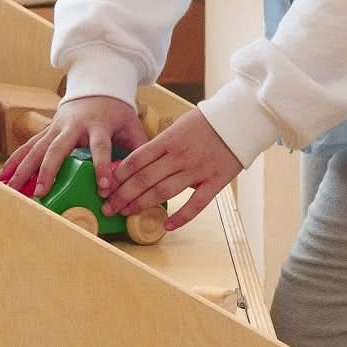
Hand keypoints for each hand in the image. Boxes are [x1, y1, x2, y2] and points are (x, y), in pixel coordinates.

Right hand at [0, 92, 143, 199]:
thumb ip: (139, 149)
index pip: (100, 147)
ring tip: (13, 189)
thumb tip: (148, 177)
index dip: (102, 167)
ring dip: (23, 169)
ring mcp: (56, 127)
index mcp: (98, 125)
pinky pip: (28, 147)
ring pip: (36, 148)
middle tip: (42, 192)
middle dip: (48, 171)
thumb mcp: (132, 126)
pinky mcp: (46, 130)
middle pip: (58, 149)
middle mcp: (73, 126)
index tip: (104, 187)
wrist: (97, 86)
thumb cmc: (117, 112)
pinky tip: (3, 178)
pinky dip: (15, 162)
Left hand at [103, 106, 240, 233]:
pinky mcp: (215, 181)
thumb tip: (134, 164)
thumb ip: (159, 146)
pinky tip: (166, 226)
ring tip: (126, 213)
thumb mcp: (177, 126)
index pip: (136, 160)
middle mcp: (180, 156)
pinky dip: (181, 217)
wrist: (240, 120)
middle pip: (144, 179)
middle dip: (122, 195)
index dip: (118, 176)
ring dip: (141, 205)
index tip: (106, 187)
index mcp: (168, 140)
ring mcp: (197, 170)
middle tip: (108, 207)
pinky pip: (196, 204)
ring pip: (163, 192)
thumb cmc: (205, 123)